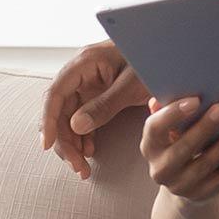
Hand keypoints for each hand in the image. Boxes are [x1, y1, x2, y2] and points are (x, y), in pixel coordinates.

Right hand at [41, 41, 150, 176]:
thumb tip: (76, 127)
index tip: (47, 144)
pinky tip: (89, 150)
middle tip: (77, 165)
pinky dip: (83, 136)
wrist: (171, 52)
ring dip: (72, 142)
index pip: (55, 93)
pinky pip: (83, 117)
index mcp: (85, 63)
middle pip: (60, 110)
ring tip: (82, 166)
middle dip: (64, 140)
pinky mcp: (97, 94)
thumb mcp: (133, 84)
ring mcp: (88, 84)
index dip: (48, 120)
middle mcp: (81, 73)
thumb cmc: (155, 60)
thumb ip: (105, 104)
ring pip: (69, 117)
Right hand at [140, 97, 218, 201]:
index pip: (155, 129)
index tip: (196, 100)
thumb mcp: (171, 130)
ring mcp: (180, 186)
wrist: (185, 182)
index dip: (173, 114)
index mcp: (150, 146)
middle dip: (204, 127)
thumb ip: (169, 112)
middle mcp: (160, 169)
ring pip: (204, 165)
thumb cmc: (180, 143)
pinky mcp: (200, 195)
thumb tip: (163, 95)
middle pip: (182, 148)